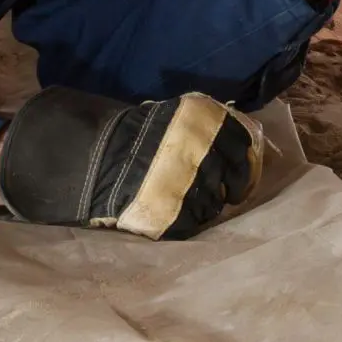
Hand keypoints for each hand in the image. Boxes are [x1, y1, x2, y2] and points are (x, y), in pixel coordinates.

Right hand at [0, 87, 262, 239]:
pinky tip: (183, 217)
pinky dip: (193, 222)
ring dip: (211, 205)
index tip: (240, 173)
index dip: (245, 164)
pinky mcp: (176, 213)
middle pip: (236, 177)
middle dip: (234, 187)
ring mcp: (193, 183)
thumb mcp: (177, 117)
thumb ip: (206, 129)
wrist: (96, 157)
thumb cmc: (138, 134)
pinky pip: (196, 223)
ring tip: (197, 204)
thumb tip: (234, 147)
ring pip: (217, 203)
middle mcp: (207, 151)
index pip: (243, 147)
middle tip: (227, 194)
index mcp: (209, 123)